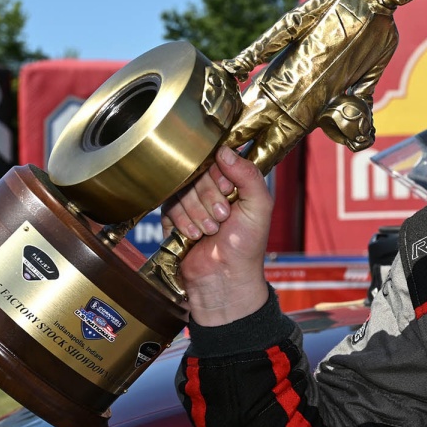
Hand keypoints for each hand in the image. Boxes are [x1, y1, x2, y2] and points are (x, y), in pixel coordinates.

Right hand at [166, 146, 271, 325]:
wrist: (225, 277)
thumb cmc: (247, 244)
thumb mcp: (259, 206)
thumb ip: (248, 174)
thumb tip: (224, 150)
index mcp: (234, 181)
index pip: (215, 158)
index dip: (217, 175)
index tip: (227, 191)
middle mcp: (211, 188)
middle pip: (195, 173)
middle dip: (208, 198)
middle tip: (222, 216)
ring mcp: (191, 201)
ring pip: (180, 189)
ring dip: (197, 213)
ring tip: (211, 230)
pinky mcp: (174, 216)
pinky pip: (167, 206)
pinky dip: (182, 222)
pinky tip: (195, 236)